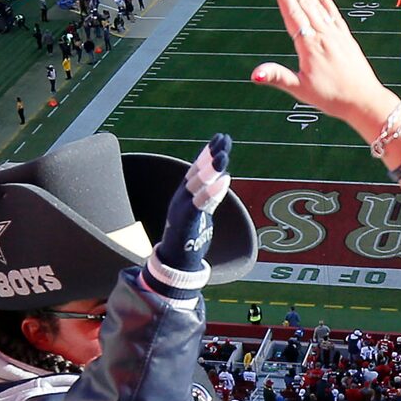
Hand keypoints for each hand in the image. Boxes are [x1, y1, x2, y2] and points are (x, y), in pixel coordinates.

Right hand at [154, 135, 231, 280]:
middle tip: (224, 139)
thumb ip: (212, 195)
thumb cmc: (190, 237)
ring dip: (210, 170)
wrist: (176, 263)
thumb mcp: (202, 212)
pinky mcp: (186, 223)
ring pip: (196, 185)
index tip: (222, 137)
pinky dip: (211, 192)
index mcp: (185, 194)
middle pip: (196, 172)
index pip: (198, 168)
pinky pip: (199, 205)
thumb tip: (225, 177)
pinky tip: (224, 181)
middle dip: (210, 155)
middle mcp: (181, 198)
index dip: (209, 152)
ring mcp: (181, 209)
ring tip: (223, 156)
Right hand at [253, 0, 393, 138]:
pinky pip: (333, 13)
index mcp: (310, 46)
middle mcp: (323, 35)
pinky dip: (325, 0)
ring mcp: (336, 35)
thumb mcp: (301, 90)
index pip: (293, 15)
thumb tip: (255, 74)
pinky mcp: (346, 38)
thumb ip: (278, 77)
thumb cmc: (333, 98)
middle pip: (304, 4)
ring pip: (317, 5)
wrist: (365, 101)